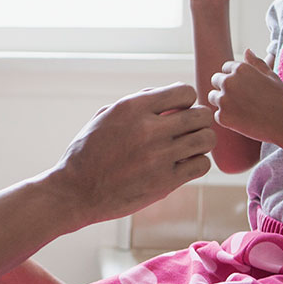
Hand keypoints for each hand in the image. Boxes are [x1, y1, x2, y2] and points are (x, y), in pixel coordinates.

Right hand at [55, 83, 213, 222]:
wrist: (76, 191)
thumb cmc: (89, 152)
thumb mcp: (105, 116)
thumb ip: (138, 101)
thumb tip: (168, 94)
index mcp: (133, 108)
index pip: (185, 92)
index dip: (187, 100)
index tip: (179, 110)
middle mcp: (149, 129)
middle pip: (201, 115)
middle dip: (200, 119)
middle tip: (190, 128)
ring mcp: (159, 157)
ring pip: (206, 139)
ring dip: (202, 141)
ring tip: (190, 146)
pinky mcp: (165, 182)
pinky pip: (201, 165)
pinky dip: (198, 163)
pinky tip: (184, 164)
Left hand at [209, 49, 282, 142]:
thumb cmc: (280, 98)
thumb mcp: (271, 76)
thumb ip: (256, 63)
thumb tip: (247, 51)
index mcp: (240, 69)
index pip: (225, 68)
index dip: (234, 77)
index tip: (244, 87)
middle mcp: (228, 81)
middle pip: (216, 80)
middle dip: (225, 87)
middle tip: (241, 99)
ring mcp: (223, 99)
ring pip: (213, 97)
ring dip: (222, 102)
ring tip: (240, 109)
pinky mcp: (222, 116)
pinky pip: (218, 115)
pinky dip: (226, 118)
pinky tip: (241, 120)